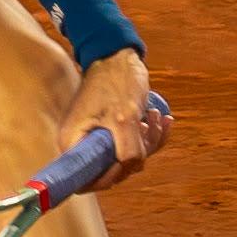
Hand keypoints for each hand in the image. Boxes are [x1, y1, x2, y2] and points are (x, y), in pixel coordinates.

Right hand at [58, 50, 166, 192]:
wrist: (118, 55)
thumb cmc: (116, 82)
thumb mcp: (125, 118)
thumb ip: (129, 150)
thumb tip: (132, 169)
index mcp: (73, 143)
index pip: (86, 181)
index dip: (109, 179)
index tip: (127, 163)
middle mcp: (82, 144)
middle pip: (112, 170)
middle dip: (136, 154)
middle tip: (146, 128)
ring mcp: (99, 137)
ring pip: (128, 157)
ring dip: (148, 141)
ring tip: (155, 115)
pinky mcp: (114, 130)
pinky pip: (134, 144)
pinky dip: (151, 135)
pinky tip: (163, 119)